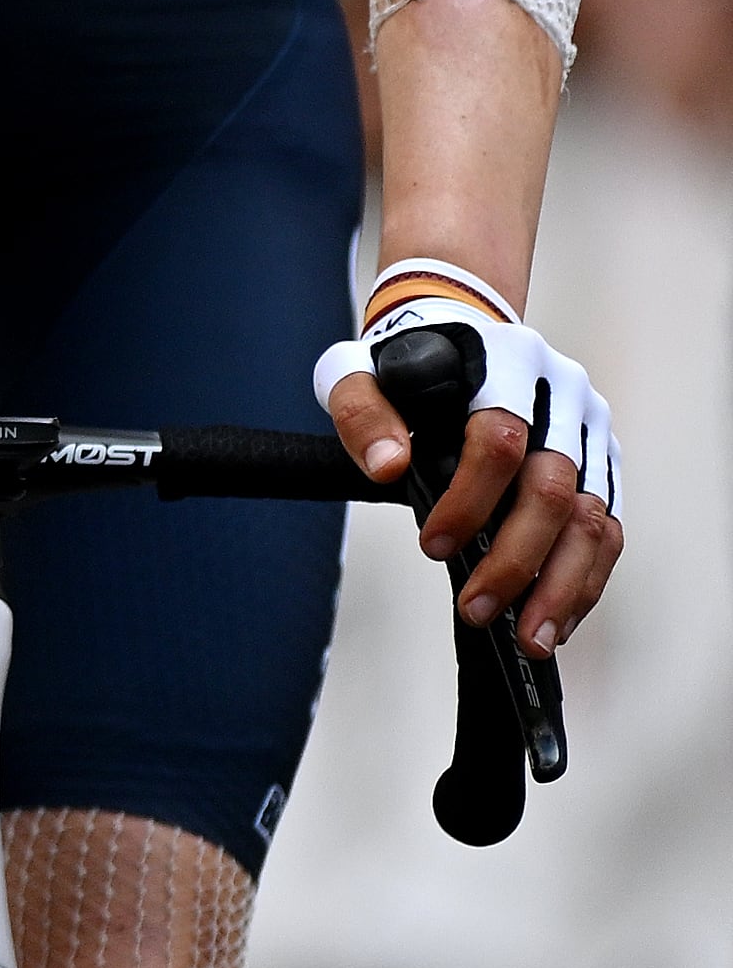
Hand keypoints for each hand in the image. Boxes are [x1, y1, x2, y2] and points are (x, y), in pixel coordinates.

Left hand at [317, 286, 624, 656]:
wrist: (459, 328)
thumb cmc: (407, 357)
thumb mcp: (360, 368)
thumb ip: (362, 413)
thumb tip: (387, 469)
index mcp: (506, 362)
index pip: (498, 438)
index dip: (468, 500)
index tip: (431, 546)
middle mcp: (563, 396)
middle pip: (555, 489)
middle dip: (517, 561)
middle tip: (479, 611)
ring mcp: (591, 433)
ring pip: (594, 519)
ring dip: (565, 587)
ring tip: (531, 639)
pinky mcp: (602, 465)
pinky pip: (607, 531)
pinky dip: (585, 580)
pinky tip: (557, 618)